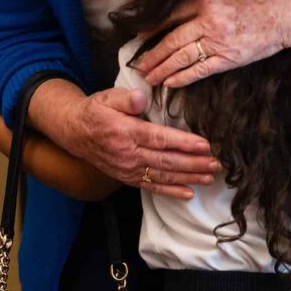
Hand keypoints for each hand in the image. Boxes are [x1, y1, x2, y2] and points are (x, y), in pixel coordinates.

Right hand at [55, 85, 220, 200]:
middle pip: (166, 161)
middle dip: (194, 163)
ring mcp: (129, 169)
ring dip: (188, 178)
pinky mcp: (128, 178)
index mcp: (126, 132)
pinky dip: (171, 192)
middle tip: (216, 164)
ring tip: (210, 177)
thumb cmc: (95, 111)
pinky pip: (151, 187)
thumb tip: (141, 97)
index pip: (159, 139)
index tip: (205, 145)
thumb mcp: (106, 97)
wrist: (74, 133)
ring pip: (163, 176)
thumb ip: (125, 98)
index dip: (183, 143)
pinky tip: (188, 193)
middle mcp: (129, 154)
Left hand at [136, 0, 290, 87]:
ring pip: (182, 57)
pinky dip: (183, 77)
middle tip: (137, 64)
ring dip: (162, 68)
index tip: (140, 35)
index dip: (153, 26)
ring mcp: (219, 41)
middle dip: (152, 54)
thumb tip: (180, 7)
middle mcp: (209, 20)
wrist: (287, 14)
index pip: (172, 14)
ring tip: (148, 77)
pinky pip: (201, 71)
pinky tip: (170, 83)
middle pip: (172, 39)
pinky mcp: (230, 59)